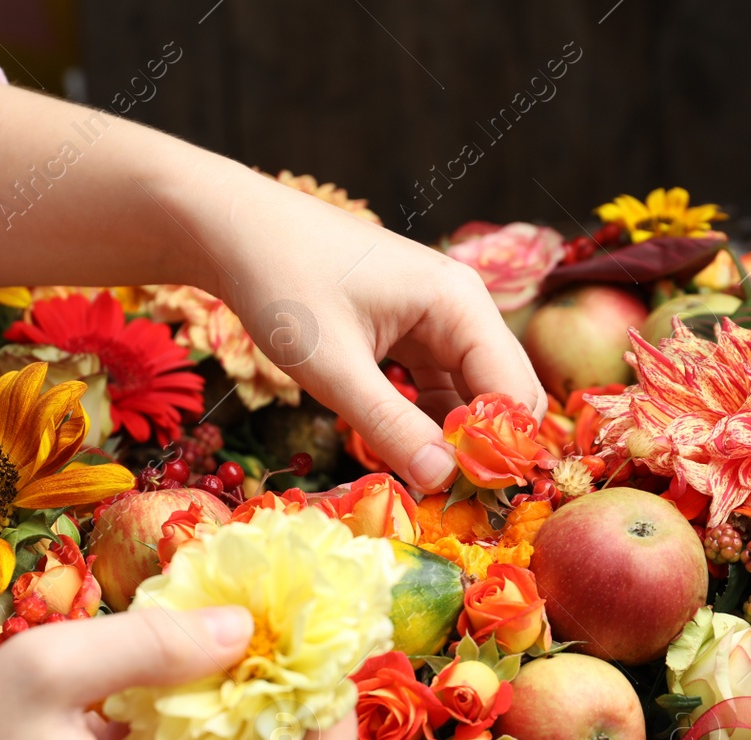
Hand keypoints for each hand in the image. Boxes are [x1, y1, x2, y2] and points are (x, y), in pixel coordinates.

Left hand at [185, 161, 546, 492]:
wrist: (237, 231)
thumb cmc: (282, 283)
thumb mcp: (332, 366)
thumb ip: (389, 425)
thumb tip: (442, 480)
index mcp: (459, 304)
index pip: (513, 392)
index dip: (499, 450)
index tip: (463, 498)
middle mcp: (464, 308)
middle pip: (505, 394)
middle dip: (484, 448)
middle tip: (445, 498)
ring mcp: (441, 320)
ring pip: (474, 395)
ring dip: (456, 441)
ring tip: (425, 485)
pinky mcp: (416, 333)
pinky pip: (442, 388)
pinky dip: (431, 424)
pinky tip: (407, 454)